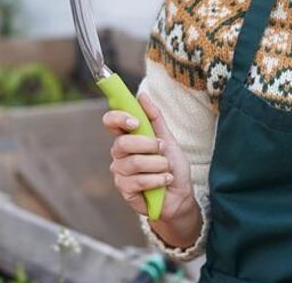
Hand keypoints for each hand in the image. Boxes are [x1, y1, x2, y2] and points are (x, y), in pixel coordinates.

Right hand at [102, 93, 200, 244]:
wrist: (181, 195)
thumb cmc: (172, 166)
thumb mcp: (167, 138)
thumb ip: (154, 117)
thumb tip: (141, 95)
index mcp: (127, 137)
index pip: (110, 121)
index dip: (119, 118)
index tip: (136, 122)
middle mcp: (119, 154)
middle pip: (122, 143)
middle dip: (148, 145)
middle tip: (162, 149)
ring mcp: (120, 172)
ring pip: (134, 163)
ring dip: (158, 165)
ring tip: (167, 169)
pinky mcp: (125, 190)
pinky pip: (138, 181)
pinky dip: (157, 180)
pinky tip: (165, 181)